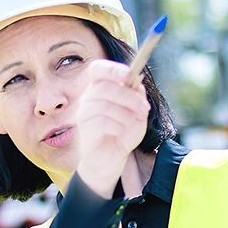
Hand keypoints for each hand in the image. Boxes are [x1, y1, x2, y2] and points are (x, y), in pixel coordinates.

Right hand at [72, 59, 149, 196]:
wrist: (112, 158)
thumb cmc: (123, 133)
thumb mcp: (137, 113)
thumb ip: (138, 96)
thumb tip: (138, 82)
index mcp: (100, 88)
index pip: (98, 69)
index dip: (112, 69)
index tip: (129, 75)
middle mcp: (88, 97)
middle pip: (104, 87)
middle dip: (128, 97)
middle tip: (143, 108)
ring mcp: (84, 113)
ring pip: (104, 105)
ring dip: (125, 115)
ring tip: (132, 123)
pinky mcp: (84, 130)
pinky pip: (102, 122)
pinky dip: (117, 126)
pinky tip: (120, 132)